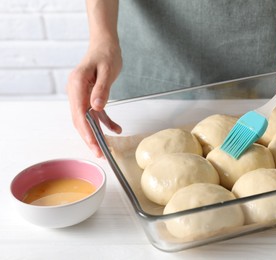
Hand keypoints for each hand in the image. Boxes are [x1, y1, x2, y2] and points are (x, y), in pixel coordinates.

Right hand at [66, 40, 121, 156]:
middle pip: (80, 119)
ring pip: (86, 119)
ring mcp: (81, 95)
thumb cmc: (106, 54)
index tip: (93, 143)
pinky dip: (104, 122)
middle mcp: (75, 91)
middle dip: (89, 137)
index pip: (79, 112)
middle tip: (99, 153)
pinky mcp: (89, 96)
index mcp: (77, 84)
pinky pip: (95, 113)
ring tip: (104, 148)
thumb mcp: (107, 70)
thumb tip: (96, 107)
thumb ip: (102, 89)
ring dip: (95, 134)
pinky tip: (116, 129)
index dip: (86, 130)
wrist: (105, 44)